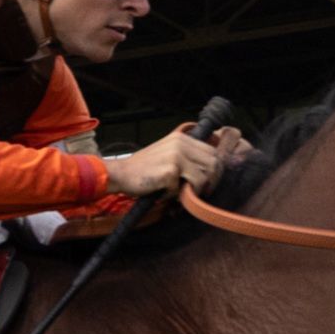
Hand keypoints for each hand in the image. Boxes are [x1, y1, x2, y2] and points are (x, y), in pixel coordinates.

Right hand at [101, 120, 246, 198]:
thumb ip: (186, 157)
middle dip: (211, 181)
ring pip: (204, 177)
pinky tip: (162, 192)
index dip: (215, 170)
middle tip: (201, 192)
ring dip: (195, 190)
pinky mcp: (170, 170)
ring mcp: (176, 155)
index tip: (208, 182)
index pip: (213, 152)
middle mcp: (181, 143)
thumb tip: (210, 171)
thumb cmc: (143, 169)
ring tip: (180, 194)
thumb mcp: (167, 154)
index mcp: (182, 138)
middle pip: (214, 163)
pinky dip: (174, 195)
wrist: (120, 173)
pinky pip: (184, 188)